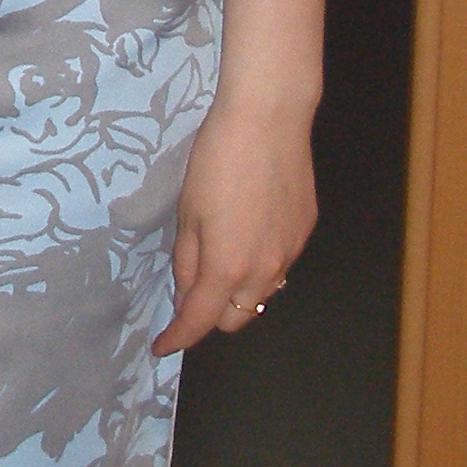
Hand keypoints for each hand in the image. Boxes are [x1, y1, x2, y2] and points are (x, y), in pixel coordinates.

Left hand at [156, 92, 316, 354]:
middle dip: (210, 316)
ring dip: (237, 293)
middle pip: (236, 319)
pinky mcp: (304, 233)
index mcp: (228, 268)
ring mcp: (290, 253)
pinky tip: (248, 236)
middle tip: (189, 290)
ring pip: (261, 296)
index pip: (200, 322)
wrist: (269, 119)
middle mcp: (264, 271)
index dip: (177, 339)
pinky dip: (259, 268)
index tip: (161, 346)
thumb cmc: (218, 160)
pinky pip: (279, 267)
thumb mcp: (188, 213)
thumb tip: (186, 294)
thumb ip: (187, 262)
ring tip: (220, 261)